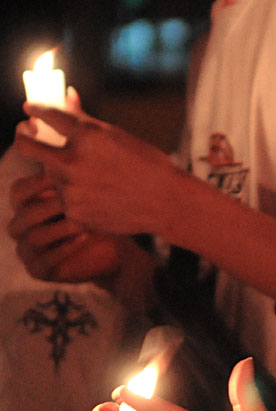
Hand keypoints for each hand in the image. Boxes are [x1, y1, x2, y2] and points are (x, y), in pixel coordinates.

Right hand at [8, 171, 122, 281]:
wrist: (120, 247)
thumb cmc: (104, 213)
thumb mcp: (91, 190)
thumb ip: (77, 171)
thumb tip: (74, 140)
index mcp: (28, 204)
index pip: (19, 191)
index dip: (39, 184)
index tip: (65, 177)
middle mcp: (23, 226)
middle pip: (23, 214)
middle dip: (50, 206)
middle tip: (74, 200)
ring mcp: (28, 250)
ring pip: (33, 237)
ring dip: (60, 227)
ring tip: (83, 220)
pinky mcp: (39, 270)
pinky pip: (44, 261)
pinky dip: (64, 249)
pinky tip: (85, 237)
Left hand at [15, 102, 179, 234]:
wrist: (168, 203)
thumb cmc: (149, 166)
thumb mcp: (118, 136)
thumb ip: (86, 119)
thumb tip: (67, 95)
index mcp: (88, 136)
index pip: (47, 115)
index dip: (36, 110)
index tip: (31, 110)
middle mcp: (74, 162)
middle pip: (26, 146)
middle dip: (24, 137)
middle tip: (27, 135)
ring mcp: (71, 189)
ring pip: (50, 175)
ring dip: (62, 172)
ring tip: (94, 178)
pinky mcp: (74, 212)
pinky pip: (64, 198)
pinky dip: (77, 195)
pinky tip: (102, 196)